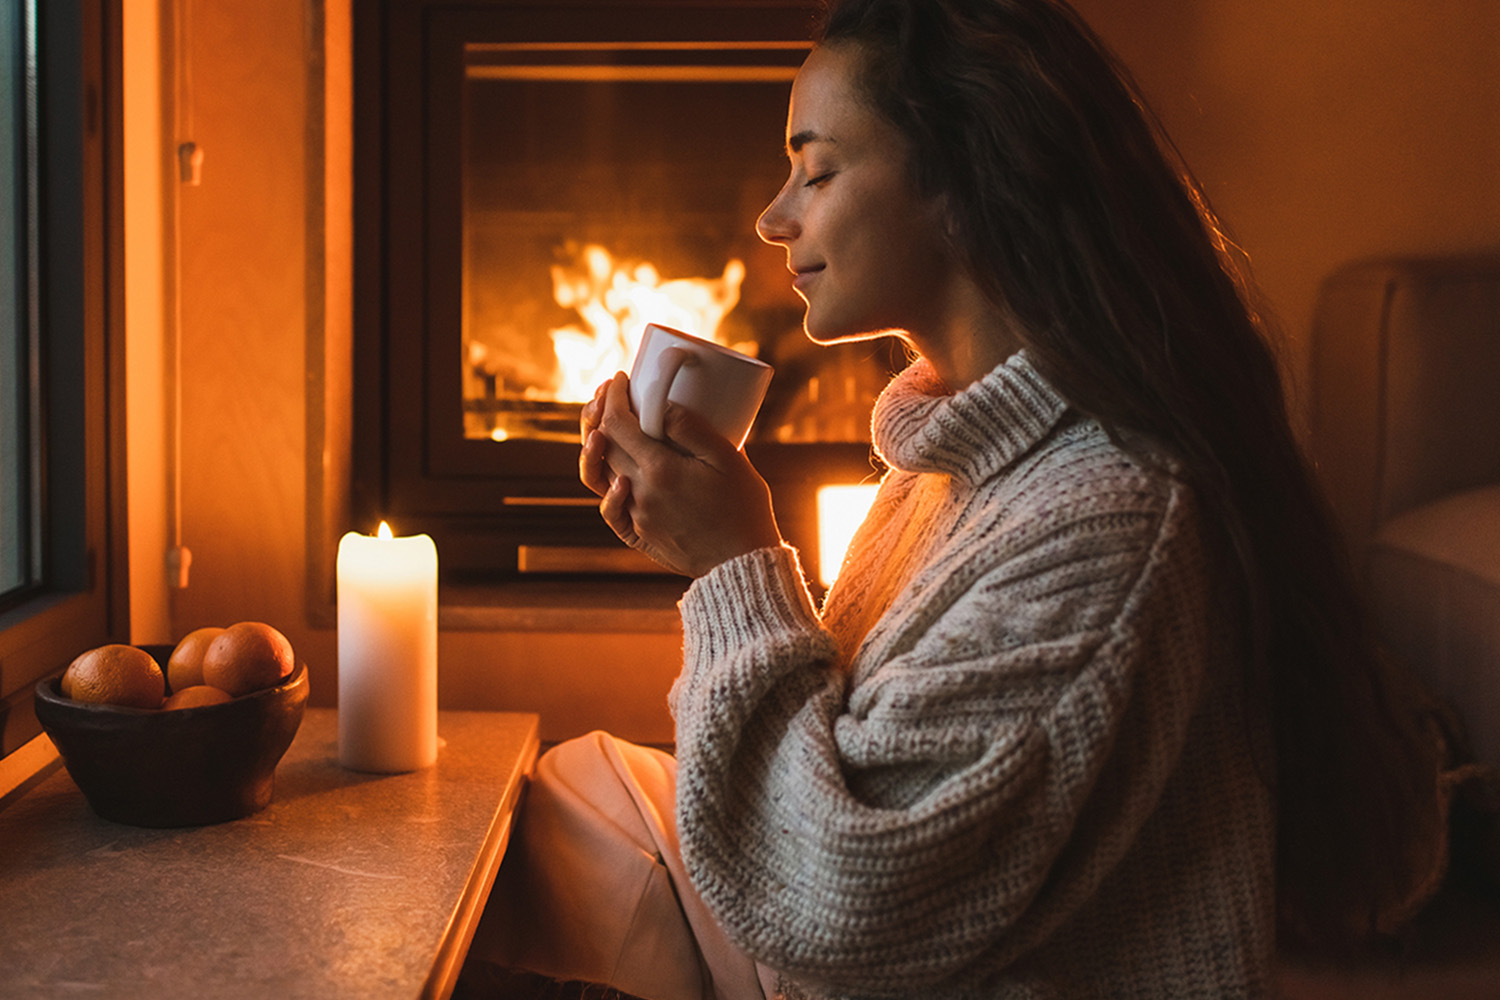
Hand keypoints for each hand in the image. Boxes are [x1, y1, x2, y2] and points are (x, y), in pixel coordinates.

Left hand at [579, 373, 782, 576]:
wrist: (741, 564)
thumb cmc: (743, 508)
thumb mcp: (728, 459)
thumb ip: (692, 429)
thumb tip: (661, 404)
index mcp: (659, 470)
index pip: (617, 424)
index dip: (613, 397)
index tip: (621, 379)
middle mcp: (639, 493)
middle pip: (603, 446)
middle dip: (601, 413)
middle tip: (613, 394)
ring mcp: (636, 516)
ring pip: (599, 475)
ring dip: (596, 446)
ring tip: (603, 427)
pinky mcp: (640, 535)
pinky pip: (610, 509)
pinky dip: (606, 487)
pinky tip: (615, 474)